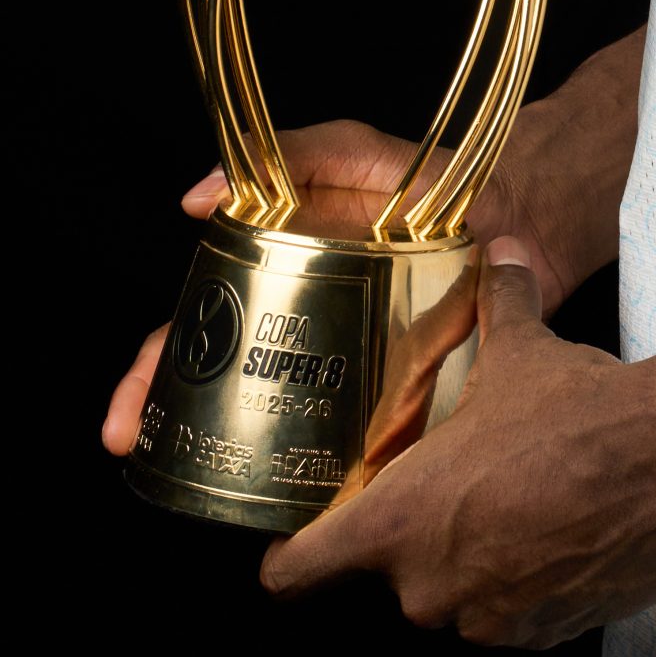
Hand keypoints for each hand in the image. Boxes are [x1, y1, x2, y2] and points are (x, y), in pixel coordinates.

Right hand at [100, 115, 571, 458]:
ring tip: (199, 483)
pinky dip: (323, 476)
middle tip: (137, 447)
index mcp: (289, 275)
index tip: (127, 412)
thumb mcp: (358, 153)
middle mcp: (313, 329)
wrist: (528, 211)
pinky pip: (356, 448)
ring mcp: (356, 371)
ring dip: (235, 456)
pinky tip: (296, 504)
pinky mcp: (407, 401)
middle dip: (173, 418)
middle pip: (226, 383)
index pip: (206, 325)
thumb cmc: (435, 175)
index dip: (159, 366)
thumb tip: (197, 192)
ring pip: (281, 423)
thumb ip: (293, 157)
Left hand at [259, 239, 655, 643]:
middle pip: (390, 572)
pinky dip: (527, 577)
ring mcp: (487, 618)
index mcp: (400, 520)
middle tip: (457, 481)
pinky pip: (512, 610)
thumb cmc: (580, 414)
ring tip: (518, 495)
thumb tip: (501, 252)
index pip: (298, 571)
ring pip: (456, 590)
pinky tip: (559, 522)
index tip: (294, 539)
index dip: (291, 554)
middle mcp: (430, 586)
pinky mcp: (543, 634)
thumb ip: (497, 301)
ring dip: (475, 554)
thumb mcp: (524, 348)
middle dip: (419, 531)